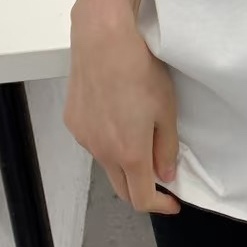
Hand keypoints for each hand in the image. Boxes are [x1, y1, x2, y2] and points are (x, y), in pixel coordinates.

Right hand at [65, 0, 181, 214]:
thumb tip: (165, 176)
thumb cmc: (140, 71)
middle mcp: (101, 152)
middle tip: (160, 179)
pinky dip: (109, 142)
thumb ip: (166, 148)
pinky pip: (93, 142)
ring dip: (124, 163)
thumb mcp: (167, 110)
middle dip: (142, 190)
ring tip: (140, 137)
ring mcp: (84, 137)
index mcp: (129, 153)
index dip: (160, 205)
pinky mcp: (73, 121)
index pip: (141, 198)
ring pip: (107, 163)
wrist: (103, 41)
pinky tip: (118, 117)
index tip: (173, 202)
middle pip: (121, 187)